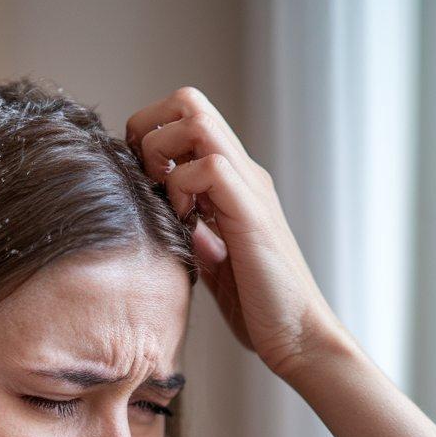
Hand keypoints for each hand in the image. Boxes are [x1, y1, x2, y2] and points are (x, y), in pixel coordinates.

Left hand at [125, 87, 347, 377]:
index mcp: (231, 181)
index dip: (149, 136)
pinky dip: (182, 187)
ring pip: (196, 120)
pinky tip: (184, 223)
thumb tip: (160, 216)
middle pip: (187, 101)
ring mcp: (248, 187)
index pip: (184, 118)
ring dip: (161, 154)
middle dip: (148, 131)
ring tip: (164, 201)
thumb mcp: (212, 260)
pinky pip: (209, 167)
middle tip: (144, 182)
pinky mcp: (251, 212)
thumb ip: (192, 232)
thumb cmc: (257, 306)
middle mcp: (241, 172)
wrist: (297, 335)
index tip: (138, 181)